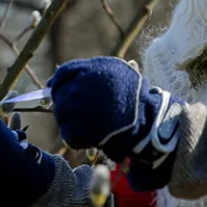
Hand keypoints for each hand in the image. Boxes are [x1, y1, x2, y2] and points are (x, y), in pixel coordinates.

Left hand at [49, 57, 183, 188]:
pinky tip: (89, 137)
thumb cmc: (137, 97)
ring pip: (62, 115)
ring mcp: (76, 106)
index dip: (58, 83)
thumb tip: (64, 79)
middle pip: (60, 96)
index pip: (63, 73)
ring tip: (89, 126)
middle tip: (79, 114)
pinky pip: (67, 133)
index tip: (57, 90)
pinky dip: (75, 137)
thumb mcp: (119, 72)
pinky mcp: (76, 128)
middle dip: (66, 105)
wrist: (148, 121)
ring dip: (71, 122)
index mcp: (91, 69)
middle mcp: (80, 85)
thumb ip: (94, 71)